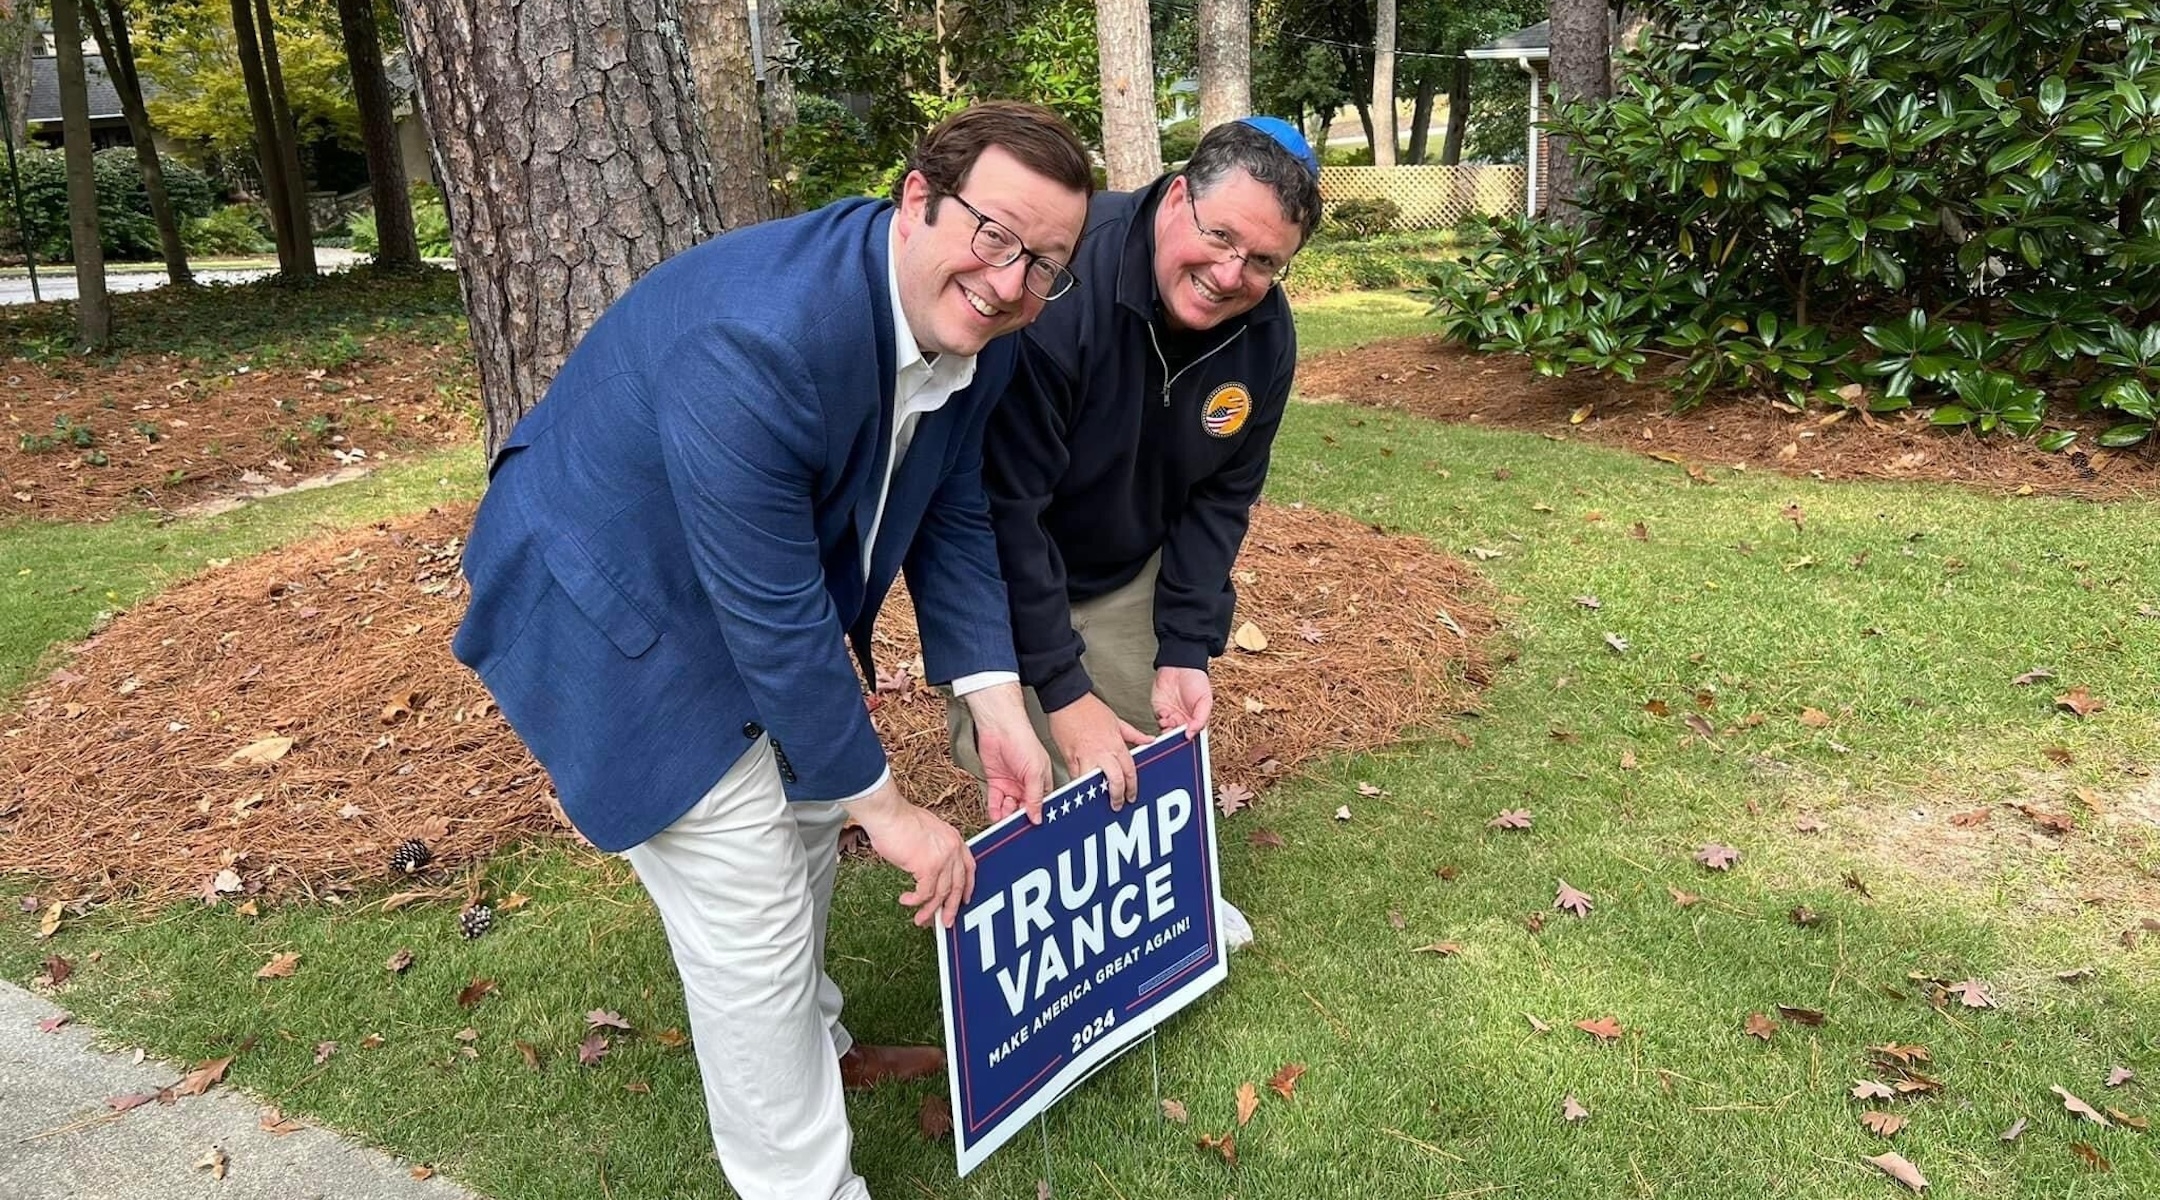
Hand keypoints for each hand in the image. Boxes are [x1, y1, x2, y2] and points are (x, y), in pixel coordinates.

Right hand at [844, 781, 973, 927]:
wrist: (888, 814)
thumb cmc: (899, 820)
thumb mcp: (927, 832)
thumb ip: (933, 848)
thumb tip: (927, 868)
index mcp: (954, 839)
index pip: (968, 867)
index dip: (967, 886)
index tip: (964, 899)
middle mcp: (953, 849)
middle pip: (958, 885)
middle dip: (951, 907)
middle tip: (946, 921)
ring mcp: (943, 859)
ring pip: (941, 894)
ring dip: (930, 910)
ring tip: (920, 919)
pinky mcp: (928, 867)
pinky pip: (924, 893)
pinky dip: (915, 901)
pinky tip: (906, 900)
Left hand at [964, 683, 1052, 824]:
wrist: (999, 727)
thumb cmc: (1023, 740)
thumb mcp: (1035, 772)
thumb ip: (1035, 797)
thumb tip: (1038, 817)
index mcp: (1042, 782)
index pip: (1041, 805)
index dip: (1036, 815)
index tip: (1032, 829)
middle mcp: (1027, 785)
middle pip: (1024, 809)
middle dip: (1019, 819)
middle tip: (1016, 829)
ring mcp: (1011, 784)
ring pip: (1009, 808)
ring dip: (1006, 816)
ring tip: (1004, 821)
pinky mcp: (996, 782)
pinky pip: (995, 801)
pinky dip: (995, 809)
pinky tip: (995, 815)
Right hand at [1046, 693, 1151, 809]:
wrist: (1067, 699)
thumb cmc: (1089, 708)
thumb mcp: (1117, 721)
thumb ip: (1134, 735)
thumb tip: (1149, 740)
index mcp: (1116, 744)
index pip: (1129, 771)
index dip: (1132, 787)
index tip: (1131, 795)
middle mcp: (1102, 753)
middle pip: (1115, 781)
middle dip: (1118, 796)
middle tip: (1118, 804)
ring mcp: (1085, 757)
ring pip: (1094, 783)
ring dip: (1097, 794)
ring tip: (1098, 801)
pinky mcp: (1069, 758)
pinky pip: (1076, 777)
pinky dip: (1080, 785)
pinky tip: (1083, 790)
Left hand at [1152, 667, 1212, 738]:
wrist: (1181, 665)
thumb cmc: (1196, 680)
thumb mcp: (1205, 700)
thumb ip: (1200, 719)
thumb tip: (1191, 735)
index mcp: (1196, 720)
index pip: (1193, 735)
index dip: (1190, 741)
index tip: (1187, 741)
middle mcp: (1183, 720)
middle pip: (1178, 736)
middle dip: (1176, 738)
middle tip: (1175, 735)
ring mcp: (1171, 716)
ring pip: (1167, 731)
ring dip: (1167, 731)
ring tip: (1170, 723)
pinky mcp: (1160, 710)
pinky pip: (1159, 721)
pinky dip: (1161, 721)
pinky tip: (1165, 715)